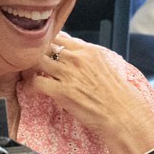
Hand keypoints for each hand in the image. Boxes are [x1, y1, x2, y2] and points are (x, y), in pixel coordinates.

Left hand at [26, 33, 153, 153]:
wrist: (123, 114)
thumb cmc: (120, 96)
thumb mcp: (107, 68)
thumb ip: (90, 61)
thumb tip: (77, 60)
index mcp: (90, 51)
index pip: (60, 38)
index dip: (50, 45)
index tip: (46, 52)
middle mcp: (77, 58)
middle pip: (46, 47)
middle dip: (39, 55)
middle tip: (34, 65)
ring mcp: (68, 74)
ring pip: (38, 61)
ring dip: (32, 69)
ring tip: (32, 76)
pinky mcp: (61, 91)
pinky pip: (36, 82)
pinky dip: (30, 86)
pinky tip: (31, 91)